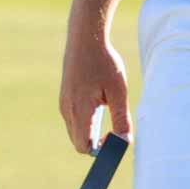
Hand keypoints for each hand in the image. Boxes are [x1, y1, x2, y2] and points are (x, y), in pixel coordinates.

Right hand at [59, 29, 131, 153]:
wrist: (85, 37)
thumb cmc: (103, 62)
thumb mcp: (118, 91)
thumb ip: (121, 118)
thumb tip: (125, 142)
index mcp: (79, 110)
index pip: (84, 147)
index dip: (100, 151)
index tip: (114, 139)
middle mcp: (67, 109)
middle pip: (79, 142)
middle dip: (96, 143)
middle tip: (115, 129)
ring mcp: (63, 103)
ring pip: (75, 131)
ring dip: (91, 131)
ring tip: (108, 112)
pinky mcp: (64, 96)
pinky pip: (73, 120)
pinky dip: (85, 121)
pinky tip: (99, 104)